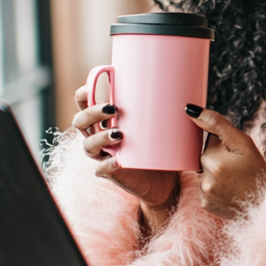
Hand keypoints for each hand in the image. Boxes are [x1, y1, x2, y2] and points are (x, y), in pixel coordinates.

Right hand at [72, 85, 179, 231]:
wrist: (162, 179)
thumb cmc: (157, 145)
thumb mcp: (156, 123)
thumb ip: (161, 108)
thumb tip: (185, 96)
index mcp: (105, 121)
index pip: (84, 104)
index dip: (82, 95)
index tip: (88, 86)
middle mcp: (98, 136)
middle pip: (80, 122)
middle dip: (92, 113)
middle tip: (112, 108)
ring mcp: (103, 155)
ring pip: (88, 145)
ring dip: (100, 138)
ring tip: (119, 134)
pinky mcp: (110, 173)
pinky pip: (101, 170)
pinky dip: (107, 165)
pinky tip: (117, 161)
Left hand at [186, 105, 265, 219]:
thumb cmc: (257, 170)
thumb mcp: (243, 143)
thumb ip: (216, 123)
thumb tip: (189, 110)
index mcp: (213, 161)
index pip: (209, 142)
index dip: (224, 145)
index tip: (236, 155)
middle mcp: (205, 180)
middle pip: (205, 157)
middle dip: (220, 159)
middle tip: (238, 168)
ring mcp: (204, 194)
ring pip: (204, 172)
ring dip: (216, 173)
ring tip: (235, 180)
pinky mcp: (205, 205)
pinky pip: (205, 188)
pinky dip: (216, 187)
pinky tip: (230, 190)